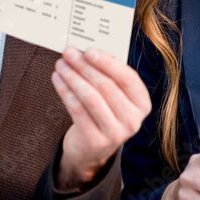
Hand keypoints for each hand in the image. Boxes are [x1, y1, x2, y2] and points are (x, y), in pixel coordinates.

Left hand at [51, 47, 150, 190]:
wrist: (94, 149)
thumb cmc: (105, 113)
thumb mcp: (116, 97)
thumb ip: (109, 76)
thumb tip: (87, 52)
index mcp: (142, 104)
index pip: (128, 79)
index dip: (108, 63)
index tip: (89, 51)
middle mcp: (133, 120)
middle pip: (106, 86)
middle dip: (84, 66)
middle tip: (69, 53)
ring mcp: (115, 133)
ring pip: (90, 97)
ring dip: (72, 77)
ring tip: (60, 65)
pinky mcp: (95, 140)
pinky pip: (77, 110)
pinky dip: (65, 92)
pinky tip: (58, 80)